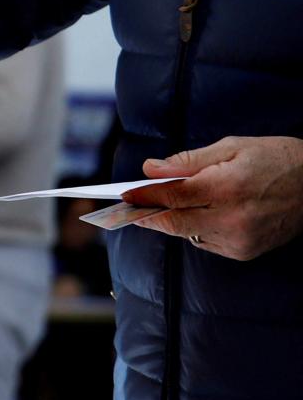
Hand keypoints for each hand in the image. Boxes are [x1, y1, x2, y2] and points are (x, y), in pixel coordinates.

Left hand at [122, 136, 302, 260]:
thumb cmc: (276, 159)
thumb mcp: (232, 147)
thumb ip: (188, 161)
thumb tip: (150, 169)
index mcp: (228, 186)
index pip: (172, 195)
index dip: (143, 196)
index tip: (123, 195)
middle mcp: (232, 218)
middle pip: (173, 222)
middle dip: (148, 214)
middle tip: (130, 207)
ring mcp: (239, 239)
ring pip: (187, 234)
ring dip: (174, 220)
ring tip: (175, 202)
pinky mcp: (244, 252)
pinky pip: (205, 242)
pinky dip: (197, 228)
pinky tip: (207, 213)